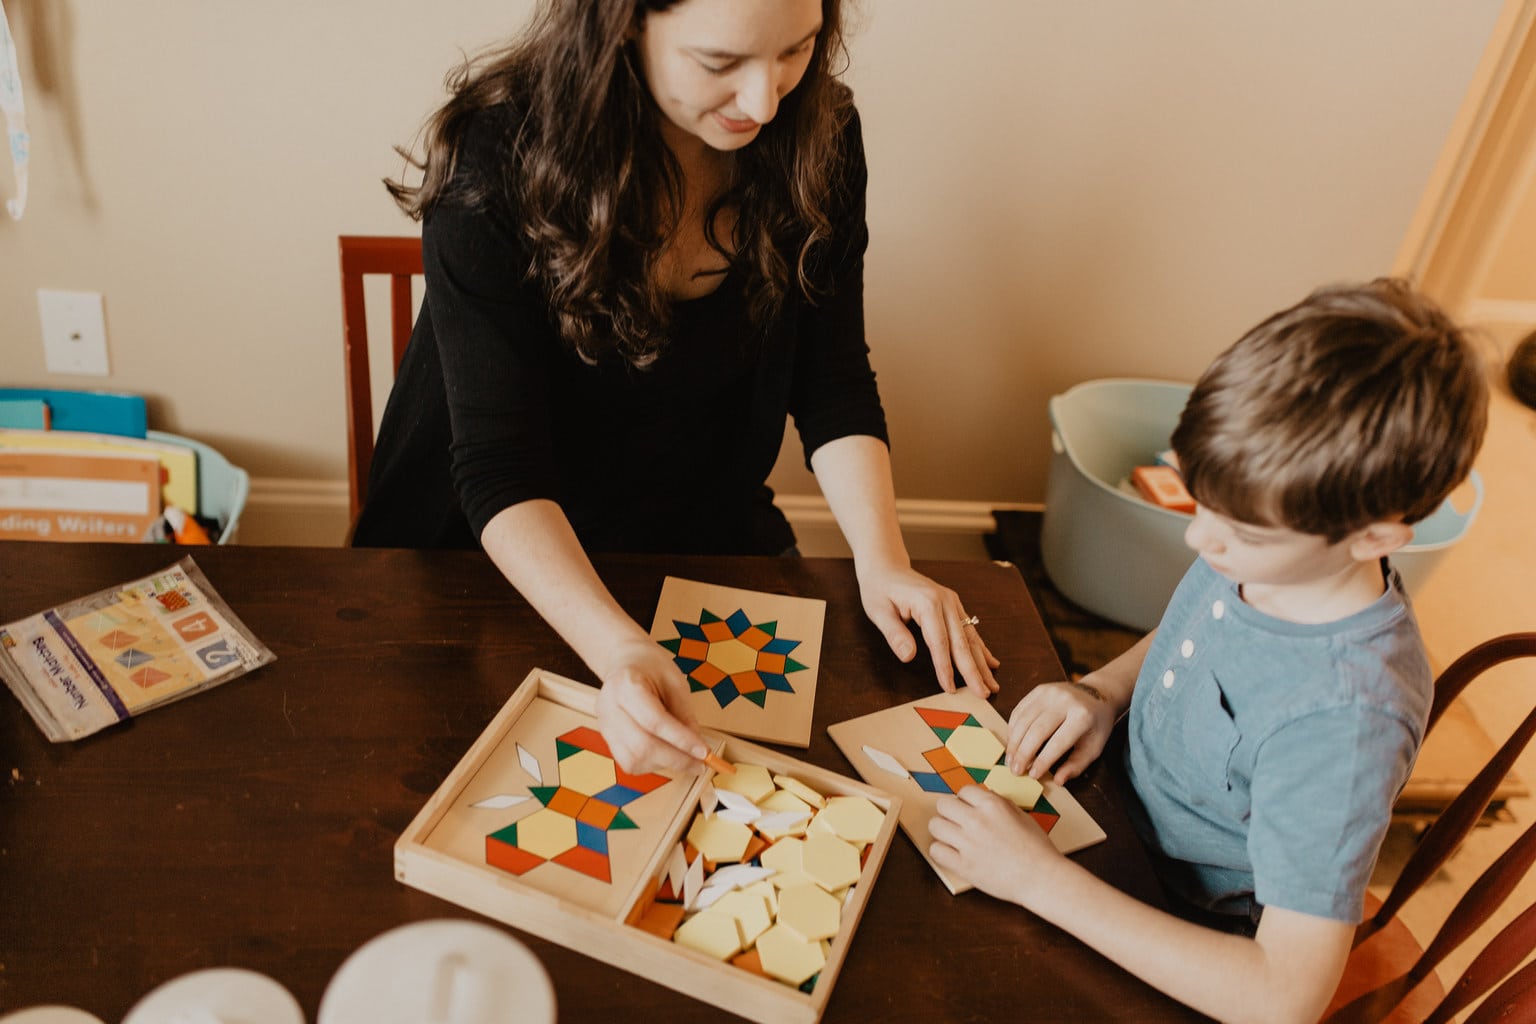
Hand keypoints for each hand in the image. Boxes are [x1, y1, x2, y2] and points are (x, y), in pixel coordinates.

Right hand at [592, 636, 707, 774]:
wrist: (625, 661)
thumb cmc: (650, 666)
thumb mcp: (675, 681)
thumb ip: (685, 714)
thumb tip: (696, 746)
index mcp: (626, 684)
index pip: (655, 721)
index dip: (681, 740)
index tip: (703, 752)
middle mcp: (609, 706)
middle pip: (642, 746)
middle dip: (675, 759)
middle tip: (699, 763)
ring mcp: (605, 724)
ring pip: (634, 759)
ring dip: (664, 764)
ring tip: (683, 757)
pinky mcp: (606, 738)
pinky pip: (629, 762)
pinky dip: (651, 764)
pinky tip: (665, 755)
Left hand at [855, 563, 999, 698]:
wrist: (886, 566)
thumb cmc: (879, 589)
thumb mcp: (878, 611)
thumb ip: (894, 634)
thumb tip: (909, 657)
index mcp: (927, 603)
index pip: (939, 642)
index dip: (945, 667)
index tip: (951, 688)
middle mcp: (945, 602)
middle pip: (962, 642)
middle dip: (973, 671)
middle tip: (983, 693)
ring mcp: (952, 603)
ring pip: (970, 638)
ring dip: (982, 663)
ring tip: (992, 685)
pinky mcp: (954, 606)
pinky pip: (970, 630)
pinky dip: (981, 648)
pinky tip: (991, 663)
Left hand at [929, 785, 1061, 905]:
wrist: (1042, 878)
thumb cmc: (1036, 848)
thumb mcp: (1022, 815)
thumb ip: (999, 804)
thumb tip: (982, 799)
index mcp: (992, 805)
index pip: (963, 791)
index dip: (966, 801)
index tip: (969, 810)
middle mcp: (976, 820)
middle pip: (943, 804)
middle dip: (949, 812)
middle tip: (958, 823)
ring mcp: (967, 843)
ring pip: (935, 825)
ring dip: (943, 831)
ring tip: (953, 838)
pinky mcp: (963, 866)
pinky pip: (935, 851)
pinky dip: (941, 851)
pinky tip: (952, 854)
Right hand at [1006, 680, 1117, 783]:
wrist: (1097, 693)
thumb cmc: (1095, 725)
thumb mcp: (1094, 748)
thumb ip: (1076, 765)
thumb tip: (1057, 780)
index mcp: (1082, 716)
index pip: (1058, 742)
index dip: (1043, 760)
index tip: (1033, 775)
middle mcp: (1063, 701)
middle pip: (1036, 731)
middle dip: (1023, 754)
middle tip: (1016, 771)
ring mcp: (1049, 693)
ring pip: (1023, 720)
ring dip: (1014, 743)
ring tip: (1010, 761)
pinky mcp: (1038, 690)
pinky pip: (1019, 710)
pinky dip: (1012, 729)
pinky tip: (1012, 744)